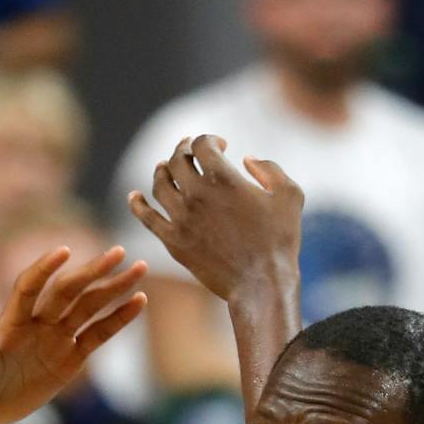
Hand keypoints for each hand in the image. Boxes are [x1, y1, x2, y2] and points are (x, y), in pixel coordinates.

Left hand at [0, 246, 146, 423]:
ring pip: (88, 306)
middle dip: (92, 273)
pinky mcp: (70, 356)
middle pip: (67, 292)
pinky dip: (118, 318)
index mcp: (9, 328)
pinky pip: (98, 334)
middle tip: (120, 253)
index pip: (27, 290)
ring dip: (113, 287)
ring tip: (140, 268)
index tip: (63, 251)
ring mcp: (55, 338)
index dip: (42, 272)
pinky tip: (140, 302)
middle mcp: (36, 326)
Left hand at [127, 134, 303, 301]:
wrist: (261, 283)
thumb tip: (247, 159)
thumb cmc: (279, 240)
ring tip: (166, 167)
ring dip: (162, 170)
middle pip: (177, 160)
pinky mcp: (173, 240)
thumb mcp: (289, 196)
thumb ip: (269, 169)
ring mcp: (181, 218)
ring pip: (159, 183)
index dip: (210, 139)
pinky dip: (137, 203)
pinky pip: (146, 217)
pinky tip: (134, 196)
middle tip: (189, 151)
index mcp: (224, 179)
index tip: (221, 145)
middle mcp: (197, 194)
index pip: (202, 144)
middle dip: (184, 150)